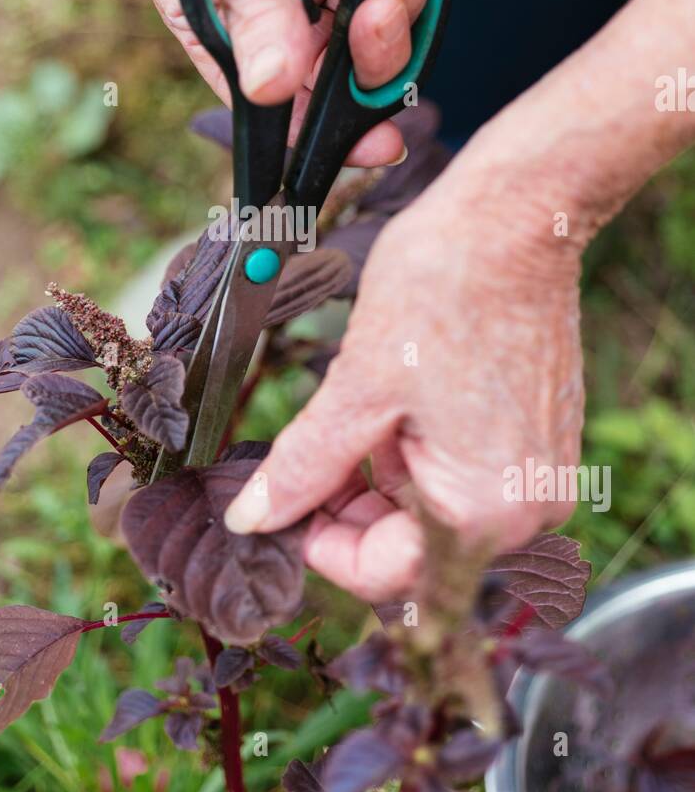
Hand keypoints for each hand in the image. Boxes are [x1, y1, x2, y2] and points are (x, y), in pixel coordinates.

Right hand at [152, 0, 430, 165]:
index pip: (265, 101)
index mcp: (217, 11)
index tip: (363, 147)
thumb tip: (272, 90)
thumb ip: (256, 4)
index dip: (311, 132)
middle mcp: (274, 4)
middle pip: (333, 81)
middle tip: (380, 17)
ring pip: (383, 36)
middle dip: (370, 60)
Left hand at [224, 157, 585, 599]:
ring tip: (355, 409)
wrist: (515, 216)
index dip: (318, 542)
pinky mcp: (539, 444)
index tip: (277, 500)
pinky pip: (462, 478)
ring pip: (431, 513)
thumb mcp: (357, 387)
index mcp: (487, 511)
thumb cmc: (445, 289)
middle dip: (347, 507)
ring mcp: (538, 477)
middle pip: (410, 549)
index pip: (383, 574)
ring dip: (378, 479)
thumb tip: (252, 518)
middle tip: (301, 453)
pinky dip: (415, 455)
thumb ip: (305, 466)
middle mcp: (528, 510)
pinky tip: (393, 403)